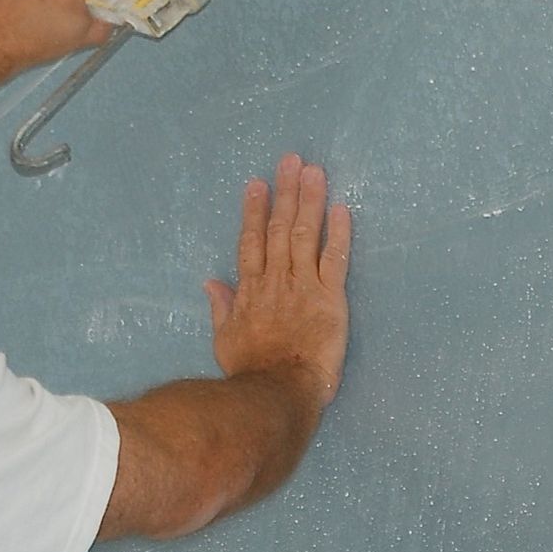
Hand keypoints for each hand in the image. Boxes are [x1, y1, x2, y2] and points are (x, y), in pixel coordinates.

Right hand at [205, 155, 351, 408]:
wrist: (278, 391)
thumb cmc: (250, 371)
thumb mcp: (224, 339)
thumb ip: (220, 307)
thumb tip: (210, 282)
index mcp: (251, 289)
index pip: (252, 241)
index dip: (255, 211)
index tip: (257, 183)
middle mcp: (276, 279)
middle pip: (280, 228)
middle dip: (286, 192)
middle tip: (291, 160)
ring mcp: (304, 286)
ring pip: (306, 235)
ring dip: (310, 201)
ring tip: (314, 171)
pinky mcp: (330, 298)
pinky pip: (335, 260)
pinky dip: (339, 234)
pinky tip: (342, 209)